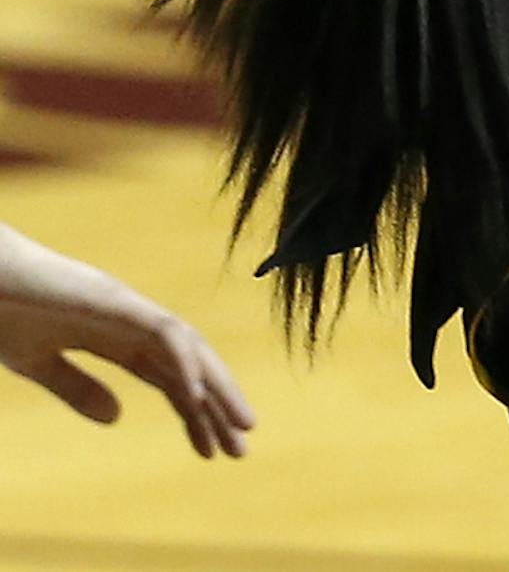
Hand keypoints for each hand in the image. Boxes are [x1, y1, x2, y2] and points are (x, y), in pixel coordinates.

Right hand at [0, 225, 252, 458]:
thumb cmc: (4, 313)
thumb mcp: (41, 364)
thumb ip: (77, 388)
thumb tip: (118, 418)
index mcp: (115, 336)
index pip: (169, 377)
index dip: (193, 413)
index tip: (212, 451)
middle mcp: (131, 320)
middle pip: (188, 365)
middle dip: (217, 405)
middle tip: (242, 447)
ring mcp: (126, 307)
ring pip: (187, 347)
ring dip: (215, 386)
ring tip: (240, 425)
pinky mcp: (113, 301)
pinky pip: (159, 333)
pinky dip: (182, 363)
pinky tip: (197, 397)